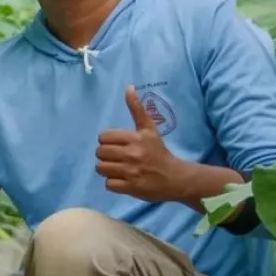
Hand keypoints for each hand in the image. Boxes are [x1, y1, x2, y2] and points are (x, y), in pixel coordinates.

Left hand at [95, 85, 183, 200]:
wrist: (174, 177)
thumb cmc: (159, 151)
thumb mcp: (149, 128)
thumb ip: (137, 108)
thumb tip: (129, 87)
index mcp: (135, 138)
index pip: (104, 137)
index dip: (107, 141)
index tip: (116, 145)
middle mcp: (131, 154)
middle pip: (100, 153)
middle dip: (105, 155)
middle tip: (115, 157)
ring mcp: (130, 172)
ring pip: (101, 168)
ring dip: (107, 169)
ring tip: (116, 168)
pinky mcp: (130, 187)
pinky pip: (108, 184)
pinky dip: (112, 182)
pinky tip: (121, 179)